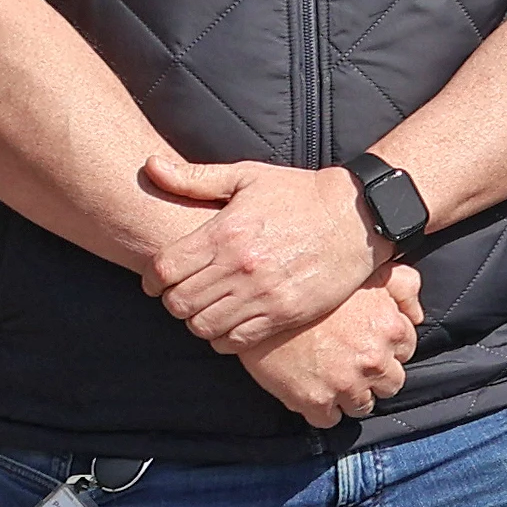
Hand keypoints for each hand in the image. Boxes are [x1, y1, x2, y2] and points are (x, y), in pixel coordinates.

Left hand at [141, 155, 387, 349]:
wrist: (357, 217)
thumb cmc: (299, 194)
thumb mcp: (247, 177)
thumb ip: (194, 177)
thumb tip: (149, 165)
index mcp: (226, 232)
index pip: (164, 269)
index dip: (152, 279)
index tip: (157, 280)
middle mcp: (241, 267)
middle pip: (178, 303)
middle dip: (172, 301)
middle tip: (182, 294)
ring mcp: (263, 294)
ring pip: (203, 326)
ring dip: (196, 320)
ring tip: (205, 309)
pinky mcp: (284, 314)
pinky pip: (236, 340)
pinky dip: (223, 338)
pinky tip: (229, 322)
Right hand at [238, 272, 422, 426]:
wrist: (262, 300)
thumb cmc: (316, 284)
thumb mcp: (371, 271)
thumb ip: (404, 286)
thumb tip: (416, 315)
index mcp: (391, 329)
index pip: (406, 352)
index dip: (387, 348)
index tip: (368, 343)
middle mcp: (374, 360)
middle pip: (390, 385)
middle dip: (374, 377)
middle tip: (351, 364)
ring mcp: (346, 384)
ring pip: (362, 406)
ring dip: (350, 396)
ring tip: (330, 378)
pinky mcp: (315, 401)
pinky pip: (329, 420)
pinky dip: (322, 410)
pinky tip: (311, 390)